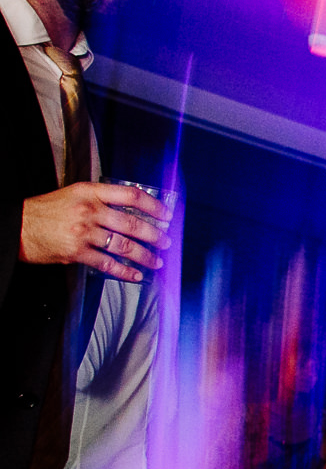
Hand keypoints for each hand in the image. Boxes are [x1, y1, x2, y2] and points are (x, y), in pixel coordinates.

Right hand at [18, 182, 172, 281]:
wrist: (17, 225)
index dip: (153, 205)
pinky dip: (125, 272)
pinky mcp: (76, 253)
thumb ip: (100, 199)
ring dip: (145, 255)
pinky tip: (136, 275)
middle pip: (132, 224)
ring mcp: (83, 233)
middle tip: (166, 241)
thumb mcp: (74, 195)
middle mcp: (89, 211)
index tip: (166, 214)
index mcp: (90, 193)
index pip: (130, 196)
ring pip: (123, 246)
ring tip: (156, 261)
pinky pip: (107, 264)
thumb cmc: (46, 211)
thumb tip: (131, 210)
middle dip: (155, 235)